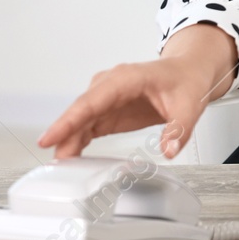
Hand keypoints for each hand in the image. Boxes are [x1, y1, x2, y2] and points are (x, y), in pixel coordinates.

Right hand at [39, 24, 237, 159]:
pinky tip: (71, 158)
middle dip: (64, 136)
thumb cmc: (186, 80)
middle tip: (55, 164)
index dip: (68, 120)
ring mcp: (107, 98)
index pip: (91, 101)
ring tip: (61, 167)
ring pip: (80, 121)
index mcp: (126, 78)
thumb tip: (170, 150)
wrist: (188, 72)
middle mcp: (110, 85)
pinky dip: (77, 142)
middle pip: (80, 112)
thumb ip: (179, 128)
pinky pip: (87, 127)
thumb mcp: (189, 105)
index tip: (49, 138)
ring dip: (69, 142)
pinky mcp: (109, 111)